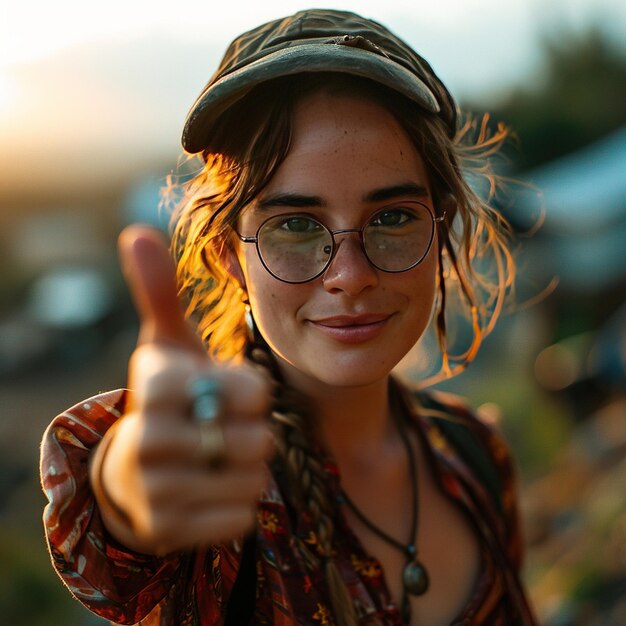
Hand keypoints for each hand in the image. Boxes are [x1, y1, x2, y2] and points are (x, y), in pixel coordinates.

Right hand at [90, 225, 272, 554]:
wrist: (134, 470)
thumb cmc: (167, 398)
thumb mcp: (166, 346)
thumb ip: (159, 294)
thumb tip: (135, 232)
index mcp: (155, 385)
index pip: (252, 392)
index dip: (253, 395)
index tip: (226, 394)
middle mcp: (146, 438)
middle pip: (257, 439)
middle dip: (252, 434)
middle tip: (222, 430)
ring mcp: (153, 490)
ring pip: (252, 479)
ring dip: (247, 468)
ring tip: (216, 458)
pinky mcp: (167, 529)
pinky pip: (241, 517)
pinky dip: (238, 504)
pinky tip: (210, 490)